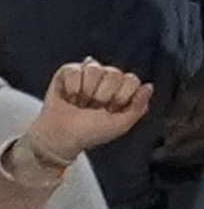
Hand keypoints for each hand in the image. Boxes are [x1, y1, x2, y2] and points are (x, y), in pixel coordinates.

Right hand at [27, 60, 151, 165]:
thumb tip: (148, 86)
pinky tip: (67, 97)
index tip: (109, 111)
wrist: (60, 138)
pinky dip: (69, 87)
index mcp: (121, 90)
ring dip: (84, 91)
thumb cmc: (88, 134)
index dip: (120, 98)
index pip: (131, 80)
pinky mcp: (67, 73)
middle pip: (113, 73)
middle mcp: (106, 79)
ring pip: (94, 69)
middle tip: (91, 109)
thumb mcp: (119, 126)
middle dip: (101, 96)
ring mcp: (87, 74)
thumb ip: (138, 107)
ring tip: (78, 103)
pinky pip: (74, 70)